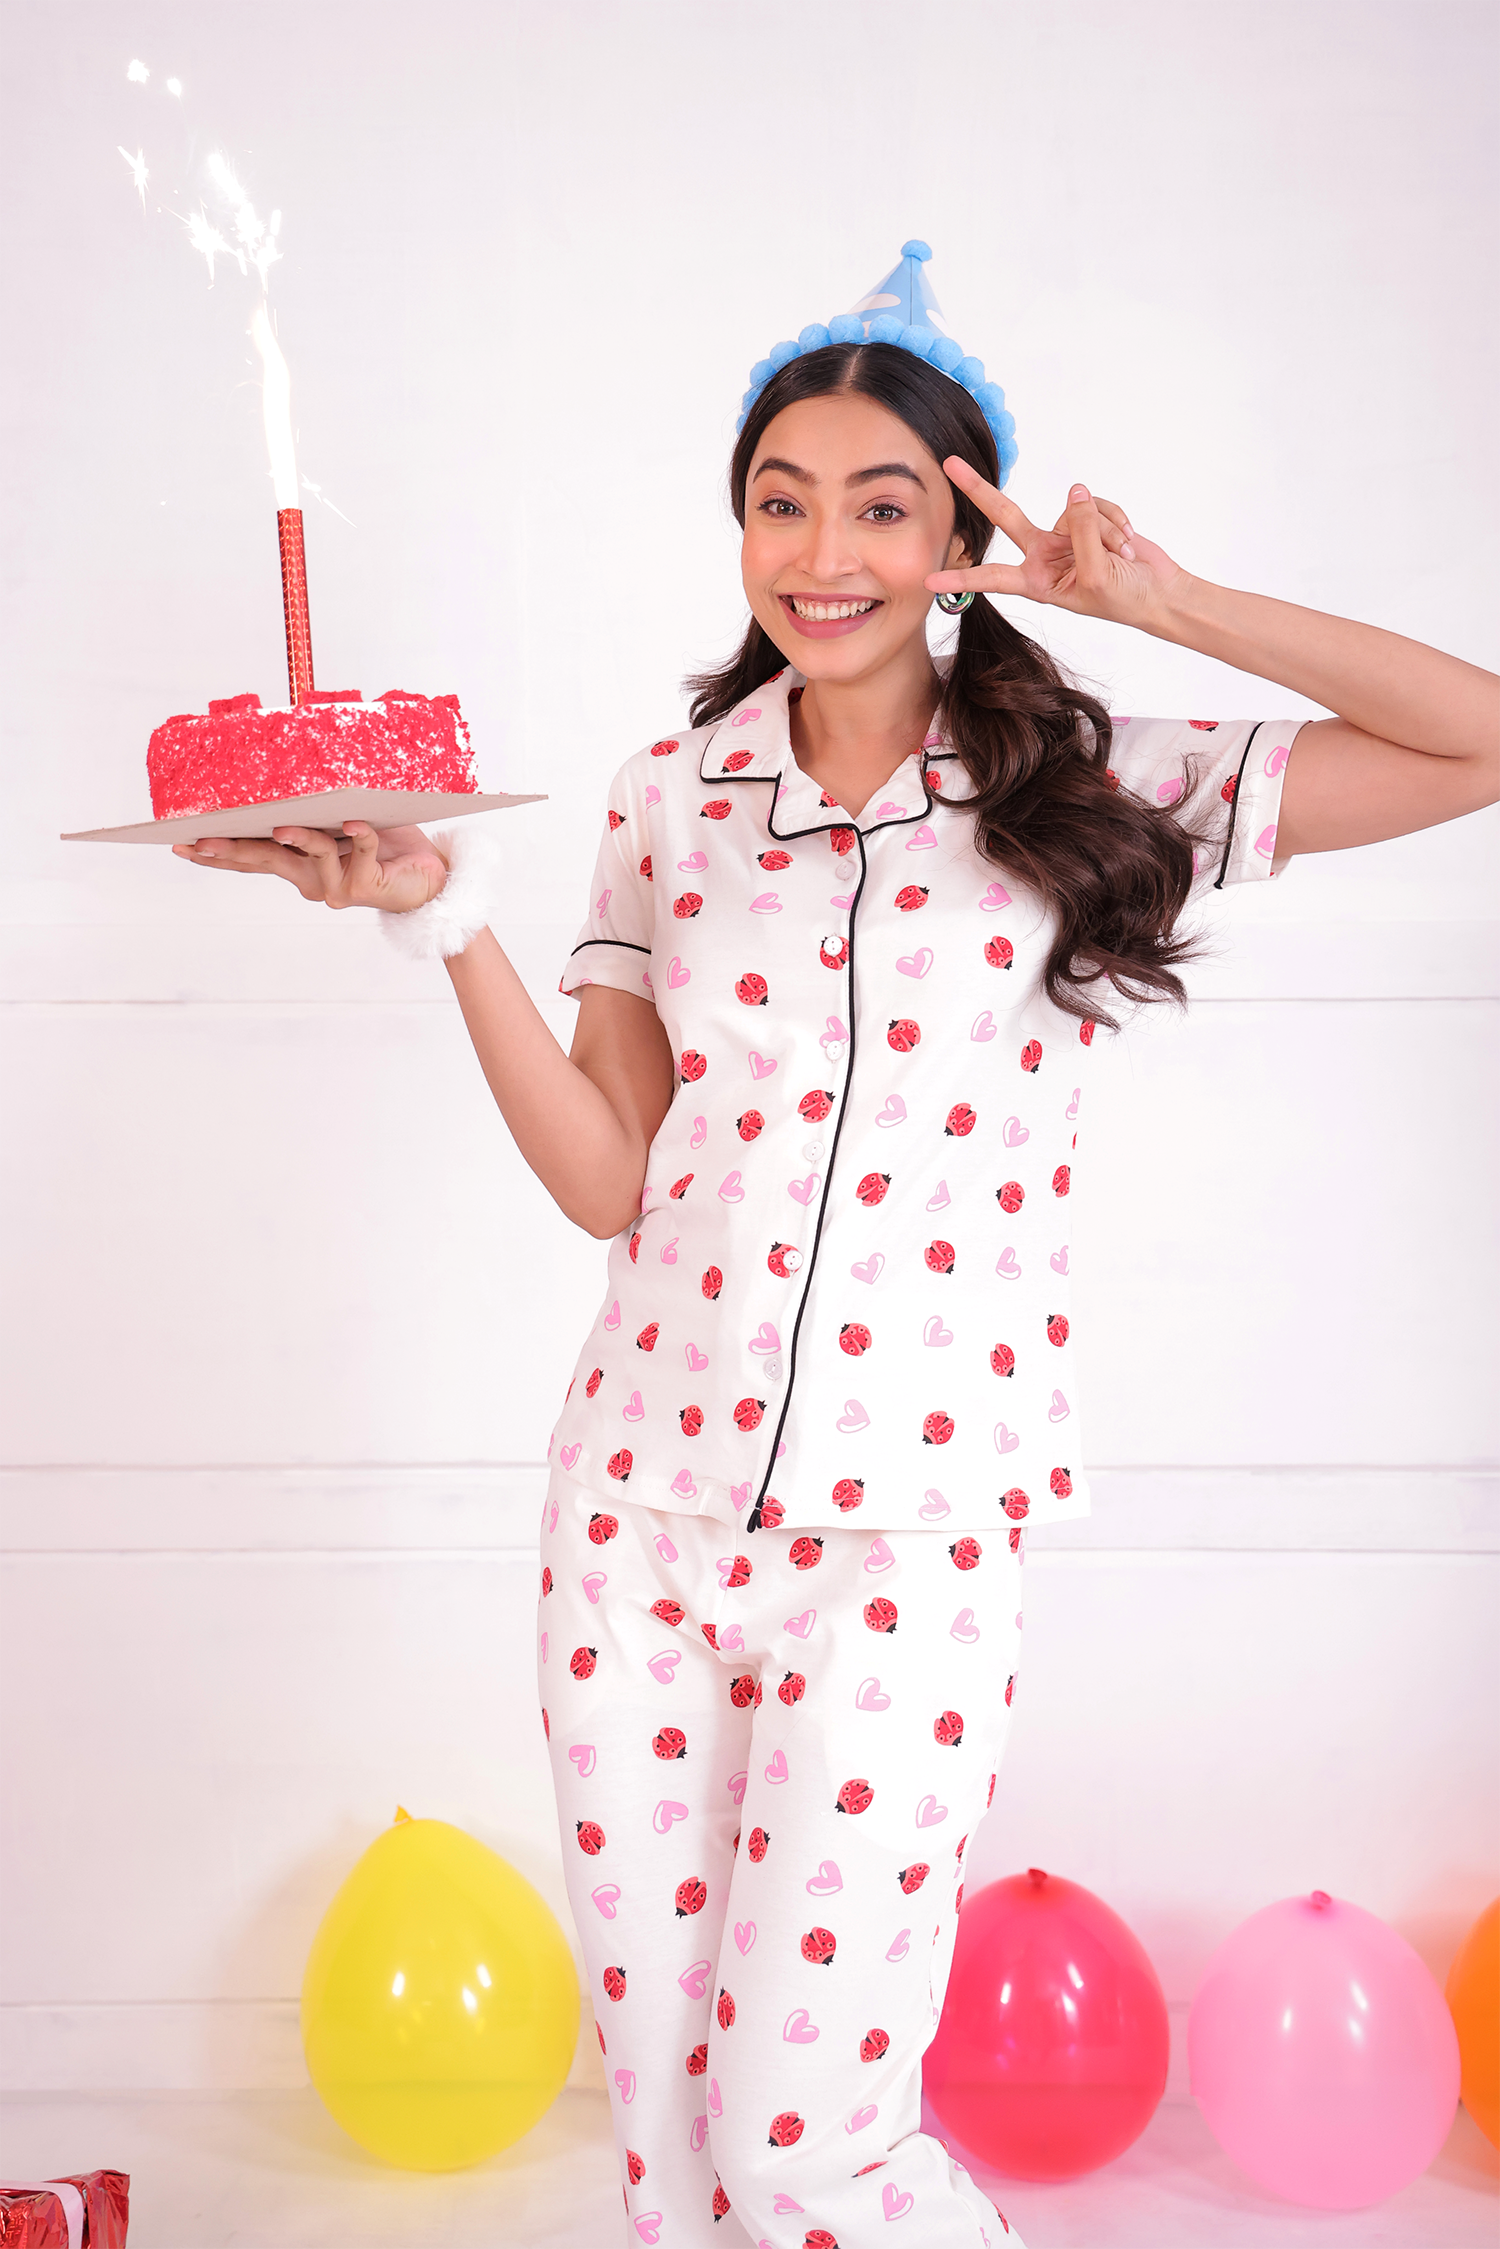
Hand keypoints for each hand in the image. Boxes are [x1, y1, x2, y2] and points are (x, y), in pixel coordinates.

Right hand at [171, 821, 449, 912]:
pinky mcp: (364, 886)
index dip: (216, 852)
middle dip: (232, 850)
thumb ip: (318, 809)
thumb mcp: (343, 820)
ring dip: (299, 838)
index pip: (251, 858)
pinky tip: (354, 823)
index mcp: (299, 864)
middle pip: (265, 860)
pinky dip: (359, 836)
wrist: (429, 879)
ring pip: (311, 856)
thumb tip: (290, 767)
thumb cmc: (387, 843)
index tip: (181, 842)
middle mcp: (311, 880)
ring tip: (283, 826)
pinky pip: (360, 851)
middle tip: (201, 840)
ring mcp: (336, 886)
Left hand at [927, 459, 1187, 629]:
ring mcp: (1064, 533)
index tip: (929, 582)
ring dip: (1106, 531)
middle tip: (949, 464)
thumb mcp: (1096, 577)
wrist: (1158, 592)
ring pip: (1074, 509)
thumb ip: (1082, 534)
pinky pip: (1096, 502)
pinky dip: (1117, 521)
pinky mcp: (1087, 517)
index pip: (992, 577)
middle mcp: (1042, 554)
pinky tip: (1128, 543)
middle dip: (978, 488)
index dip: (962, 578)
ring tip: (1121, 556)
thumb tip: (1075, 492)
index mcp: (1035, 581)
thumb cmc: (1123, 598)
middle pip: (1005, 514)